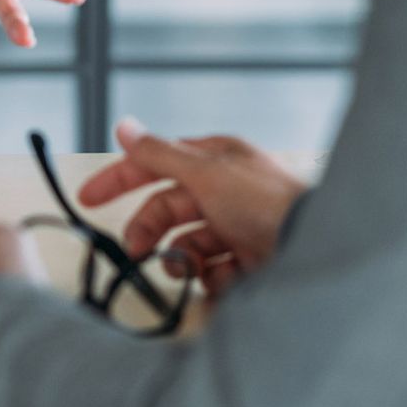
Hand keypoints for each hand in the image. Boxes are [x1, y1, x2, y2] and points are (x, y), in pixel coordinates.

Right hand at [77, 118, 309, 297]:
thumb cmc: (267, 203)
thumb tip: (124, 127)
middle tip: (135, 250)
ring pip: (189, 243)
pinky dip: (214, 279)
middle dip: (150, 230)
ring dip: (183, 258)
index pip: (154, 163)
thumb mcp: (205, 171)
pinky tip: (225, 279)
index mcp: (214, 160)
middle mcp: (225, 191)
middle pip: (168, 209)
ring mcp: (238, 228)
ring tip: (191, 270)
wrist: (317, 250)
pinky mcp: (250, 262)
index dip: (119, 179)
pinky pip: (216, 272)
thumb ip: (159, 153)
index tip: (88, 198)